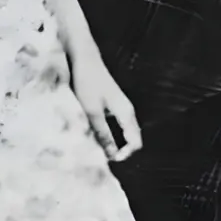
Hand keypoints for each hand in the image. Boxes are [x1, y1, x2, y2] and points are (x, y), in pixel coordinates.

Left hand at [69, 45, 141, 162]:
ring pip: (124, 133)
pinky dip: (110, 135)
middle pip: (133, 139)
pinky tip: (96, 136)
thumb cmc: (87, 82)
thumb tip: (111, 156)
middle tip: (103, 158)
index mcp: (126, 113)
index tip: (110, 161)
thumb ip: (102, 133)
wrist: (84, 59)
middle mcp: (128, 112)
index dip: (125, 155)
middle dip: (121, 151)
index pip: (136, 142)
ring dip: (115, 144)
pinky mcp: (113, 106)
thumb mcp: (92, 111)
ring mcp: (121, 108)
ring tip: (99, 150)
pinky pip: (116, 126)